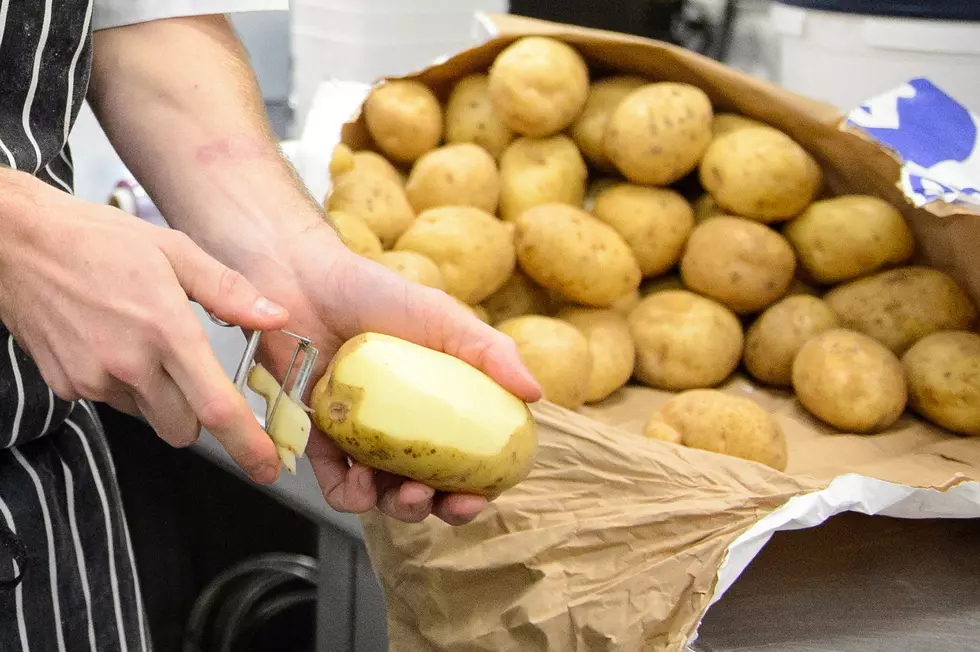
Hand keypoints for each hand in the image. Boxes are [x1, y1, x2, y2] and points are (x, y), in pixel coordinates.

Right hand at [0, 171, 288, 482]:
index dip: (247, 444)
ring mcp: (94, 379)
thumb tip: (277, 317)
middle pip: (184, 428)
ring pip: (149, 416)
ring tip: (144, 343)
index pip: (215, 407)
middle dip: (199, 415)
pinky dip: (124, 386)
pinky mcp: (67, 385)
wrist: (15, 243)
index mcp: (166, 330)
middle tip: (196, 376)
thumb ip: (229, 291)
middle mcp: (130, 364)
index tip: (267, 467)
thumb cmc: (98, 240)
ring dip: (160, 398)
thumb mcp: (175, 250)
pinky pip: (114, 402)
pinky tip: (113, 344)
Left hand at [246, 223, 541, 525]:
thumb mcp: (443, 318)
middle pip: (429, 488)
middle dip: (438, 509)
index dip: (477, 488)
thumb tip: (536, 394)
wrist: (304, 279)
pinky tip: (359, 485)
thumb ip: (491, 352)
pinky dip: (350, 496)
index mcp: (438, 406)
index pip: (467, 460)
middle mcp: (403, 428)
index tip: (478, 496)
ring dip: (398, 510)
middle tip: (438, 500)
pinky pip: (336, 484)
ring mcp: (362, 437)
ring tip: (404, 493)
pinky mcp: (319, 439)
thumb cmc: (376, 293)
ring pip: (383, 497)